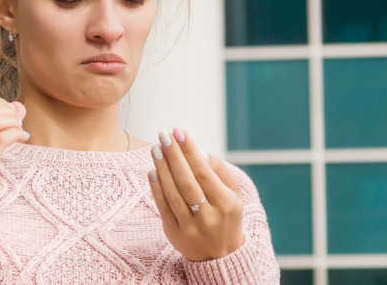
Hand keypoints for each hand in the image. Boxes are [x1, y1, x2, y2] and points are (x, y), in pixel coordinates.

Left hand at [148, 127, 243, 260]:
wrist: (221, 256)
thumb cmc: (226, 215)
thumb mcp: (234, 194)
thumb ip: (220, 171)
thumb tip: (199, 152)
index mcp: (226, 203)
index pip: (204, 172)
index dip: (189, 150)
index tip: (178, 131)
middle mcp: (209, 216)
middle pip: (187, 181)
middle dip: (173, 155)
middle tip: (163, 134)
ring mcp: (191, 227)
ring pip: (173, 193)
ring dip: (162, 168)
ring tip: (155, 148)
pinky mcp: (175, 234)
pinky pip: (163, 207)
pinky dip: (157, 188)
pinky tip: (152, 171)